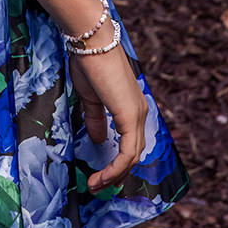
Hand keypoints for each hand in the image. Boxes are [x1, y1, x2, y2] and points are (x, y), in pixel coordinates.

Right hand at [66, 33, 148, 192]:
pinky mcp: (130, 117)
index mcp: (131, 106)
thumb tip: (97, 140)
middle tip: (96, 185)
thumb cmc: (88, 62)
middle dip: (116, 174)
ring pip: (132, 157)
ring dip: (114, 176)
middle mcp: (140, 112)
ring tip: (95, 186)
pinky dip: (114, 169)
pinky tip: (100, 177)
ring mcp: (137, 115)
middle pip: (133, 154)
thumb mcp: (90, 96)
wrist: (92, 41)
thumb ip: (95, 119)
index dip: (116, 161)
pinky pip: (127, 154)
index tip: (99, 173)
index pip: (130, 142)